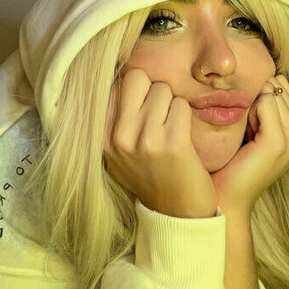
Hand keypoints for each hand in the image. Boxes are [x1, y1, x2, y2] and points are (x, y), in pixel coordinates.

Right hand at [104, 69, 217, 217]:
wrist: (176, 214)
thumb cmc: (149, 174)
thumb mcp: (117, 151)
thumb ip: (114, 117)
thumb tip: (119, 74)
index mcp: (102, 136)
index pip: (116, 83)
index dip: (135, 90)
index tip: (142, 108)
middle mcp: (118, 137)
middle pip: (138, 77)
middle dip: (152, 89)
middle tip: (159, 113)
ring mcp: (144, 141)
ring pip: (163, 89)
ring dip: (172, 104)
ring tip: (170, 129)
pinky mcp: (172, 144)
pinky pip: (182, 105)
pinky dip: (186, 116)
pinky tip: (183, 137)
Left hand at [210, 74, 288, 217]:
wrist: (225, 195)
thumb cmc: (236, 158)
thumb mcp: (257, 125)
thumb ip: (269, 101)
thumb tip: (265, 73)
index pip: (282, 84)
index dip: (260, 98)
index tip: (253, 127)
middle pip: (277, 86)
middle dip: (256, 101)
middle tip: (248, 133)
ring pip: (270, 92)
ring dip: (251, 108)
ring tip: (248, 137)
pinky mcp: (279, 141)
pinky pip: (265, 102)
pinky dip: (249, 114)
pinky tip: (246, 137)